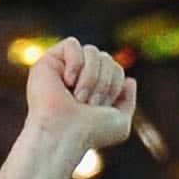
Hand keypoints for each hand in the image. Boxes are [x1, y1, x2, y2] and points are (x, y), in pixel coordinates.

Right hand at [25, 37, 136, 152]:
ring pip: (92, 51)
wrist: (65, 135)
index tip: (100, 107)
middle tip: (89, 104)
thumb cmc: (90, 134)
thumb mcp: (120, 123)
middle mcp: (78, 77)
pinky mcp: (48, 62)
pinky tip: (67, 81)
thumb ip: (128, 102)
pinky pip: (71, 44)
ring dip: (91, 77)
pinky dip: (75, 62)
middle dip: (104, 82)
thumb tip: (130, 80)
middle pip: (106, 58)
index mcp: (93, 89)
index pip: (116, 68)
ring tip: (78, 98)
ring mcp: (62, 69)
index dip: (115, 85)